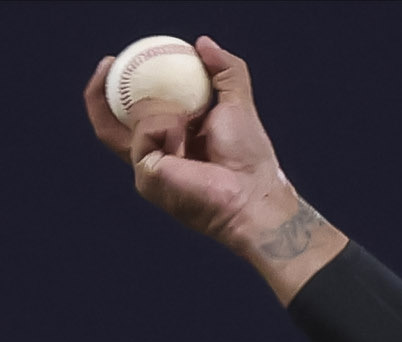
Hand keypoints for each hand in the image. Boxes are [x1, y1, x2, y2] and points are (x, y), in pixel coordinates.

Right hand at [84, 36, 344, 300]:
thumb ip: (226, 73)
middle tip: (110, 62)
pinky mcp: (146, 176)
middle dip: (101, 91)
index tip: (119, 59)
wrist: (255, 194)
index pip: (131, 115)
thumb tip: (203, 43)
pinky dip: (165, 126)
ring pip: (134, 121)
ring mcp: (147, 170)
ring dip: (161, 111)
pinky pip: (145, 134)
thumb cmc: (250, 159)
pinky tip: (184, 136)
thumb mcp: (238, 104)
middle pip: (109, 124)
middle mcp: (154, 159)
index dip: (119, 88)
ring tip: (190, 121)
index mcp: (171, 143)